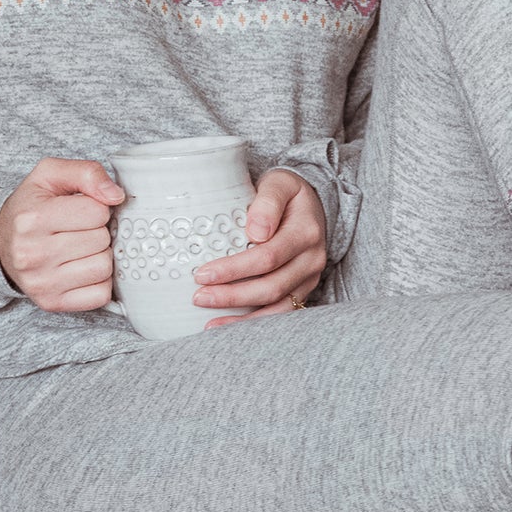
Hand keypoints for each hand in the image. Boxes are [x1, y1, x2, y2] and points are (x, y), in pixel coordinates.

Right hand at [0, 158, 123, 312]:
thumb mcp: (50, 175)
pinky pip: (101, 294)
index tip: (79, 210)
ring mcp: (41, 283)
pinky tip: (81, 269)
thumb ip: (86, 173)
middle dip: (98, 232)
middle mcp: (32, 254)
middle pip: (101, 240)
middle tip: (79, 230)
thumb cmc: (31, 207)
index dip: (95, 208)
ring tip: (80, 248)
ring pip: (104, 268)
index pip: (97, 212)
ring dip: (100, 256)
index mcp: (32, 219)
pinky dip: (98, 281)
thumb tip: (116, 196)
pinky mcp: (52, 303)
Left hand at [193, 168, 326, 324]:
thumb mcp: (280, 183)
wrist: (309, 204)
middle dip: (232, 295)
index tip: (202, 274)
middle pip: (271, 286)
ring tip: (210, 325)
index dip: (234, 269)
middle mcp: (312, 259)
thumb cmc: (286, 193)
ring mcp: (309, 278)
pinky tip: (231, 327)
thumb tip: (256, 232)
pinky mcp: (303, 290)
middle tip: (198, 297)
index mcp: (306, 232)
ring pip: (278, 307)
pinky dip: (256, 323)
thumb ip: (268, 201)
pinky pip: (281, 313)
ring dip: (244, 319)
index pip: (268, 257)